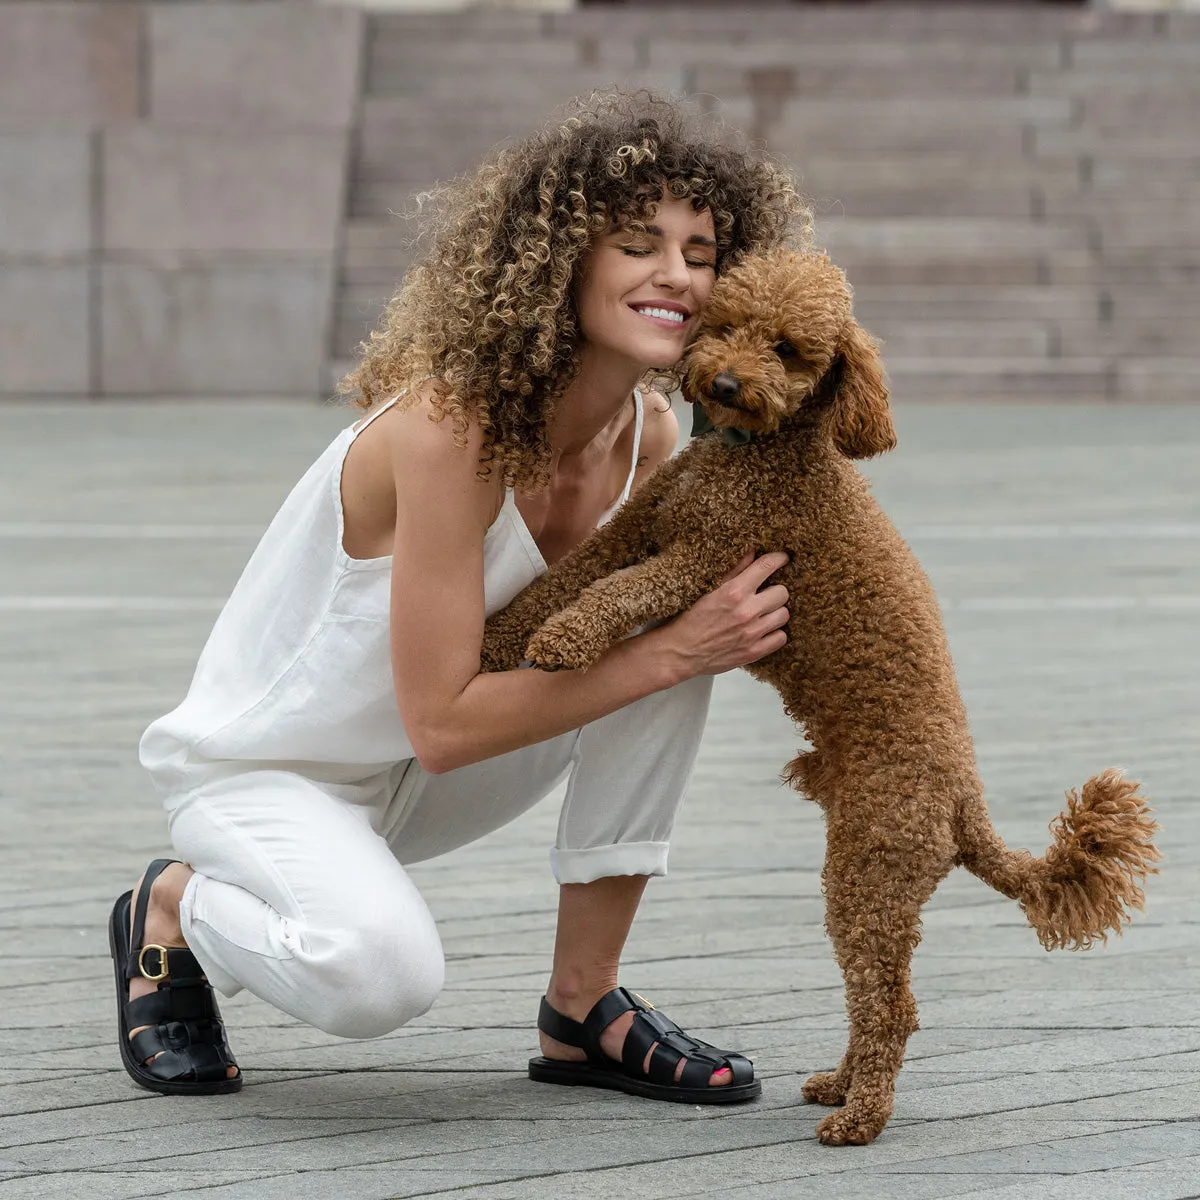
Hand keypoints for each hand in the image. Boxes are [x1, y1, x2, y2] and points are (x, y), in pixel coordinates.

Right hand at [655, 551, 789, 680]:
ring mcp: (752, 633)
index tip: (782, 559)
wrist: (681, 652)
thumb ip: (733, 572)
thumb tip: (752, 554)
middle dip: (775, 591)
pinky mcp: (754, 652)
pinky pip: (780, 638)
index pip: (766, 567)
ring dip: (776, 612)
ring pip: (784, 614)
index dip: (778, 559)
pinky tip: (764, 631)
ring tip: (764, 614)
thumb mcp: (708, 590)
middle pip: (782, 592)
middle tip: (765, 594)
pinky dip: (775, 633)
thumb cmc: (691, 620)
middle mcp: (746, 611)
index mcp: (733, 592)